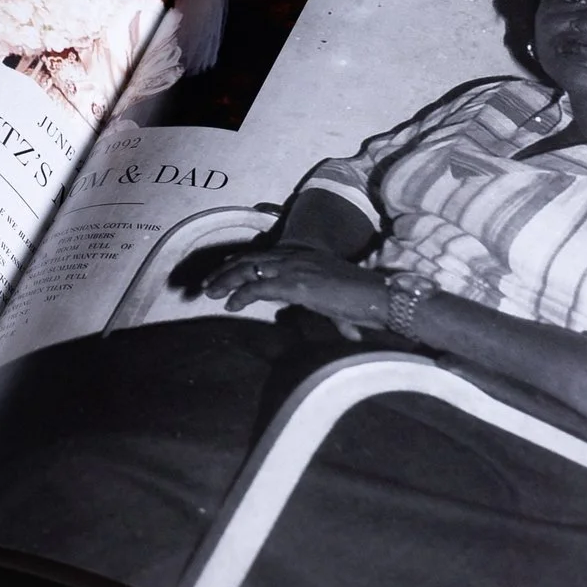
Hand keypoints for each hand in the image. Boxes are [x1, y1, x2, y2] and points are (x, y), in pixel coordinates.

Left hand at [202, 246, 391, 340]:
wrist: (380, 297)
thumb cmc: (365, 300)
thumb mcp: (338, 298)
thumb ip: (334, 310)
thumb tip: (346, 332)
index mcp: (303, 255)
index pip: (263, 254)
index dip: (240, 261)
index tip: (223, 269)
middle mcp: (295, 256)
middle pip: (250, 259)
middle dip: (225, 270)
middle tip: (207, 283)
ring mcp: (294, 269)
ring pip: (248, 270)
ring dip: (225, 280)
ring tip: (209, 292)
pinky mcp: (294, 285)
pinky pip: (258, 288)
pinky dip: (241, 295)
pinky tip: (231, 305)